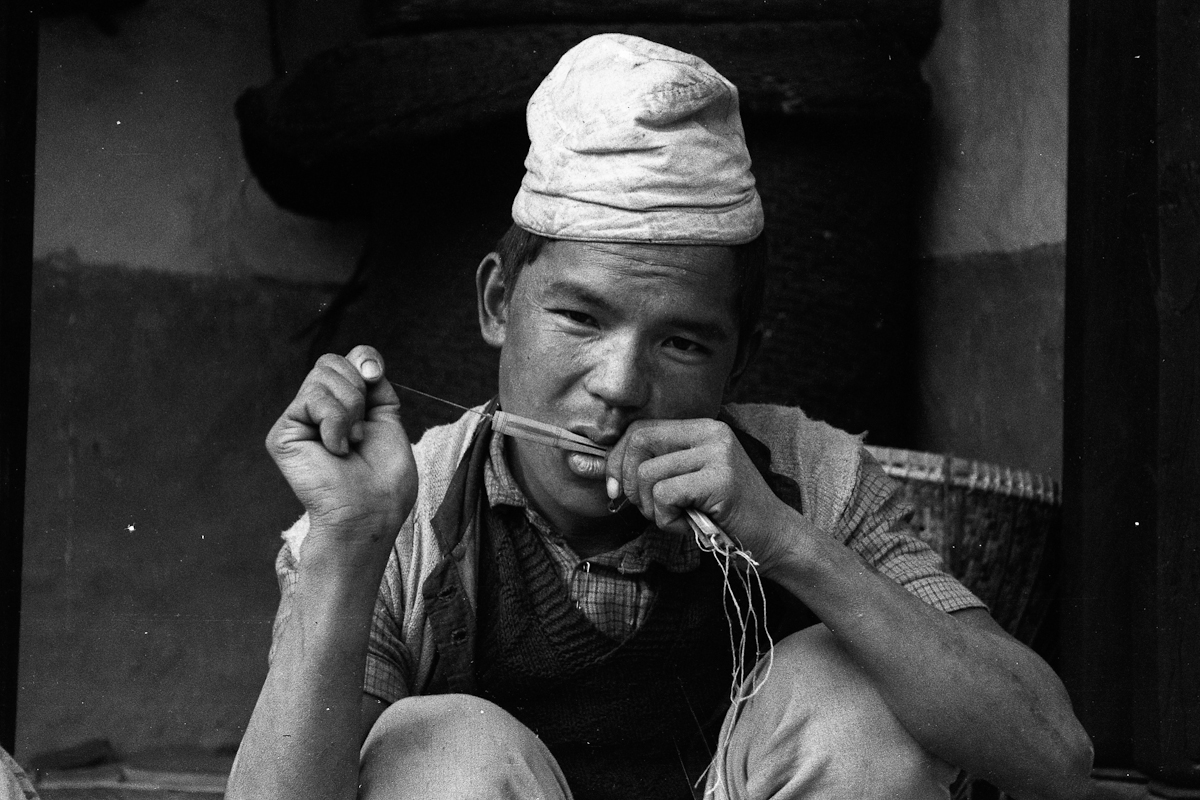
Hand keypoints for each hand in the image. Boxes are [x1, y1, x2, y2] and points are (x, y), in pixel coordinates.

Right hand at [266, 346, 416, 560]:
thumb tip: (362, 359)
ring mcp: (298, 420)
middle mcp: (316, 409)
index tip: (375, 379)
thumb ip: (375, 387)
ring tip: (349, 443)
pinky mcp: (283, 433)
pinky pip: (312, 398)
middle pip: (332, 361)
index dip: (364, 361)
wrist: (370, 512)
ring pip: (322, 375)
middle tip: (361, 430)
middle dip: (358, 391)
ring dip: (350, 411)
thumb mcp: (389, 420)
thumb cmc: (384, 478)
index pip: (348, 358)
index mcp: (342, 405)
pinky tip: (335, 450)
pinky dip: (335, 423)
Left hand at [605, 418, 798, 570]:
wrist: (774, 538)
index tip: (616, 490)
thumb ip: (659, 468)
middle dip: (628, 481)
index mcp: (702, 428)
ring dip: (651, 508)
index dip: (617, 459)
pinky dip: (666, 520)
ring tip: (676, 518)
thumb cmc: (725, 514)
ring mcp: (718, 454)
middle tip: (645, 508)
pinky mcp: (720, 480)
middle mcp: (711, 433)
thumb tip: (609, 473)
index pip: (641, 428)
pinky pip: (665, 495)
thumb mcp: (689, 481)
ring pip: (648, 474)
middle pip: (639, 442)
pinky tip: (687, 526)